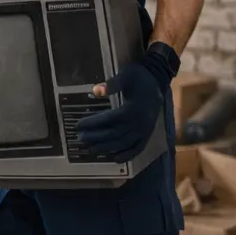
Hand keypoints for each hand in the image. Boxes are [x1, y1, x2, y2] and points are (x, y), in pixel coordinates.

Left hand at [75, 45, 171, 161]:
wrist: (157, 79)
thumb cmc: (138, 76)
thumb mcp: (125, 75)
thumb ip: (112, 84)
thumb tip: (96, 90)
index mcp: (132, 109)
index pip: (109, 119)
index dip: (93, 123)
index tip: (78, 125)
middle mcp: (139, 122)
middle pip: (114, 134)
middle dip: (96, 137)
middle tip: (80, 138)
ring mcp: (145, 129)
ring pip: (124, 143)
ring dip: (107, 148)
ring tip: (91, 149)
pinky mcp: (148, 132)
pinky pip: (138, 147)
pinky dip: (128, 155)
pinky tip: (116, 159)